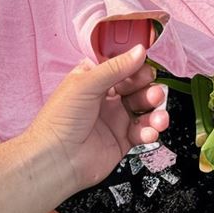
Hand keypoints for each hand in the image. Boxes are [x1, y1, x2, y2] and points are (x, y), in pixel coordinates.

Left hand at [22, 45, 169, 192]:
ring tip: (158, 117)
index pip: (123, 66)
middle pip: (137, 87)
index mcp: (95, 79)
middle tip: (154, 93)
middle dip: (149, 88)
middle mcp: (106, 98)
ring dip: (155, 111)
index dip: (137, 66)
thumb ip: (116, 67)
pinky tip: (149, 132)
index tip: (147, 67)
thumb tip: (139, 51)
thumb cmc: (59, 120)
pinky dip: (150, 131)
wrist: (55, 161)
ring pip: (144, 109)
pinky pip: (143, 132)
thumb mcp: (86, 83)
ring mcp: (115, 119)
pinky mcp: (121, 140)